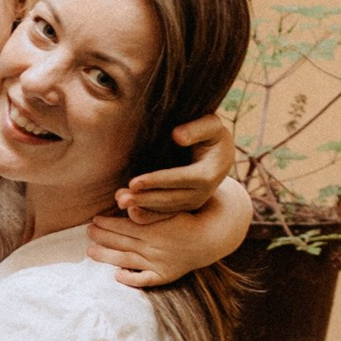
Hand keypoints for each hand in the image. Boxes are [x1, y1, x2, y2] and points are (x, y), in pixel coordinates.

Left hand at [87, 207, 208, 288]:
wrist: (211, 238)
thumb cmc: (187, 220)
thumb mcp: (171, 209)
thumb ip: (150, 210)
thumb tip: (128, 209)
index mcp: (154, 230)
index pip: (125, 227)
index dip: (107, 223)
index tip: (95, 219)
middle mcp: (154, 247)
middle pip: (123, 242)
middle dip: (103, 236)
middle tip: (88, 231)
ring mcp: (158, 263)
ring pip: (128, 260)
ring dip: (107, 256)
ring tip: (90, 251)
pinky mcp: (165, 275)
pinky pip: (146, 280)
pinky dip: (132, 279)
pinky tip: (117, 276)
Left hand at [116, 107, 236, 220]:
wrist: (220, 154)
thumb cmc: (211, 134)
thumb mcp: (212, 125)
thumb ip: (197, 128)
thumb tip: (177, 136)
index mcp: (208, 173)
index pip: (180, 179)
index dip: (157, 181)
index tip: (134, 182)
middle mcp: (202, 193)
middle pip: (170, 199)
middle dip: (144, 199)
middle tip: (120, 198)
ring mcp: (193, 202)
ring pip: (165, 209)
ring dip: (142, 207)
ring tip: (120, 201)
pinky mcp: (184, 206)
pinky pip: (165, 214)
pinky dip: (148, 215)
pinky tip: (130, 211)